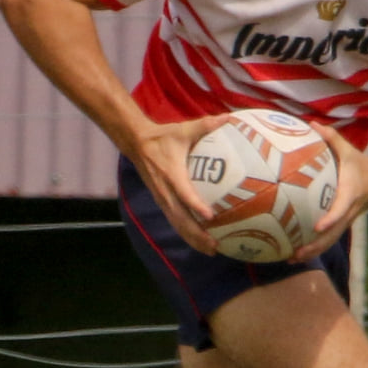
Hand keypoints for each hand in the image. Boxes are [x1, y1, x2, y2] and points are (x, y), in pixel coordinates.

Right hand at [126, 114, 228, 254]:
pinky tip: (203, 242)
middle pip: (181, 219)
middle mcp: (166, 191)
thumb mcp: (184, 129)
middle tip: (216, 245)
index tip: (210, 217)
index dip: (196, 206)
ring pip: (178, 225)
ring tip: (213, 250)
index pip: (184, 194)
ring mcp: (163, 199)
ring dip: (193, 239)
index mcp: (171, 175)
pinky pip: (176, 222)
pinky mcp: (162, 202)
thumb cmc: (164, 137)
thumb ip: (206, 125)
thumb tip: (230, 117)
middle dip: (197, 235)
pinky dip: (188, 234)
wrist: (137, 144)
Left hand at [291, 123, 367, 261]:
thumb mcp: (349, 150)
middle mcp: (348, 212)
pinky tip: (295, 252)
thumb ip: (331, 138)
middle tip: (296, 252)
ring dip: (312, 252)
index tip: (318, 226)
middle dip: (315, 246)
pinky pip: (327, 238)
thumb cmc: (361, 165)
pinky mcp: (341, 224)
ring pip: (329, 241)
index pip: (341, 209)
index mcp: (350, 195)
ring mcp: (345, 220)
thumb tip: (311, 123)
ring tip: (290, 259)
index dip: (330, 219)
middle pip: (332, 234)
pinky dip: (313, 247)